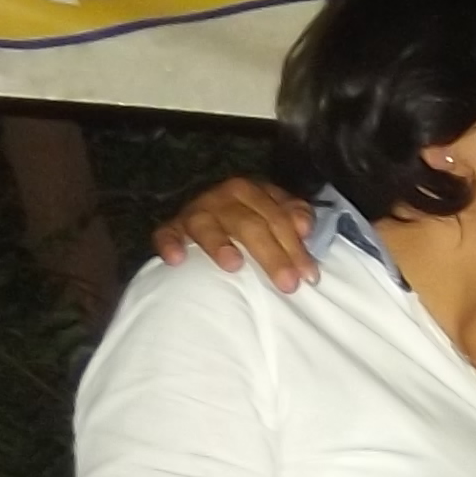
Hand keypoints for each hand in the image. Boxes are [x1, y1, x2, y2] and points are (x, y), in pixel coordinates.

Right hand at [153, 175, 317, 293]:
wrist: (211, 213)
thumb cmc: (252, 219)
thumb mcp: (276, 212)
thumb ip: (294, 216)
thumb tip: (304, 227)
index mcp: (251, 191)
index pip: (277, 218)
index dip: (295, 247)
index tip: (309, 277)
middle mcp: (222, 197)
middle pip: (249, 225)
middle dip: (271, 255)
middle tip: (287, 284)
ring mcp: (195, 212)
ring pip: (207, 226)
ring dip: (219, 244)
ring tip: (234, 265)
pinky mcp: (172, 227)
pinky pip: (166, 233)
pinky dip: (170, 244)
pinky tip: (177, 260)